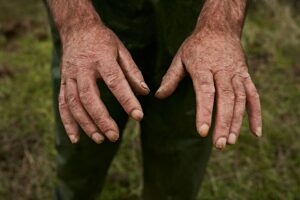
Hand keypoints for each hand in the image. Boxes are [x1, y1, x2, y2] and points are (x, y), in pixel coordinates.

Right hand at [59, 24, 148, 143]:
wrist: (77, 28)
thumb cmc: (103, 41)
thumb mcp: (121, 50)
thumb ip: (132, 72)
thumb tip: (144, 92)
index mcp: (101, 58)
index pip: (115, 82)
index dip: (127, 100)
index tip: (138, 116)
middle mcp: (82, 69)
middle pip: (89, 97)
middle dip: (101, 119)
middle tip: (114, 136)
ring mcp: (69, 76)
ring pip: (74, 104)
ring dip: (86, 124)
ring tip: (100, 139)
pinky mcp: (63, 82)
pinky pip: (62, 104)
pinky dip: (68, 123)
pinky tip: (76, 138)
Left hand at [156, 31, 261, 148]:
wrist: (219, 28)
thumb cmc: (196, 45)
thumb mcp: (180, 57)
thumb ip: (171, 77)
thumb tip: (159, 96)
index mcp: (204, 67)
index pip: (206, 92)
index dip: (205, 112)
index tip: (202, 132)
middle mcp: (222, 71)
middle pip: (225, 99)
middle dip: (223, 123)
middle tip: (219, 145)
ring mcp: (237, 73)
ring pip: (240, 99)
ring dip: (237, 121)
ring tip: (231, 141)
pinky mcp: (245, 75)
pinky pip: (254, 95)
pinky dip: (256, 114)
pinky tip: (255, 132)